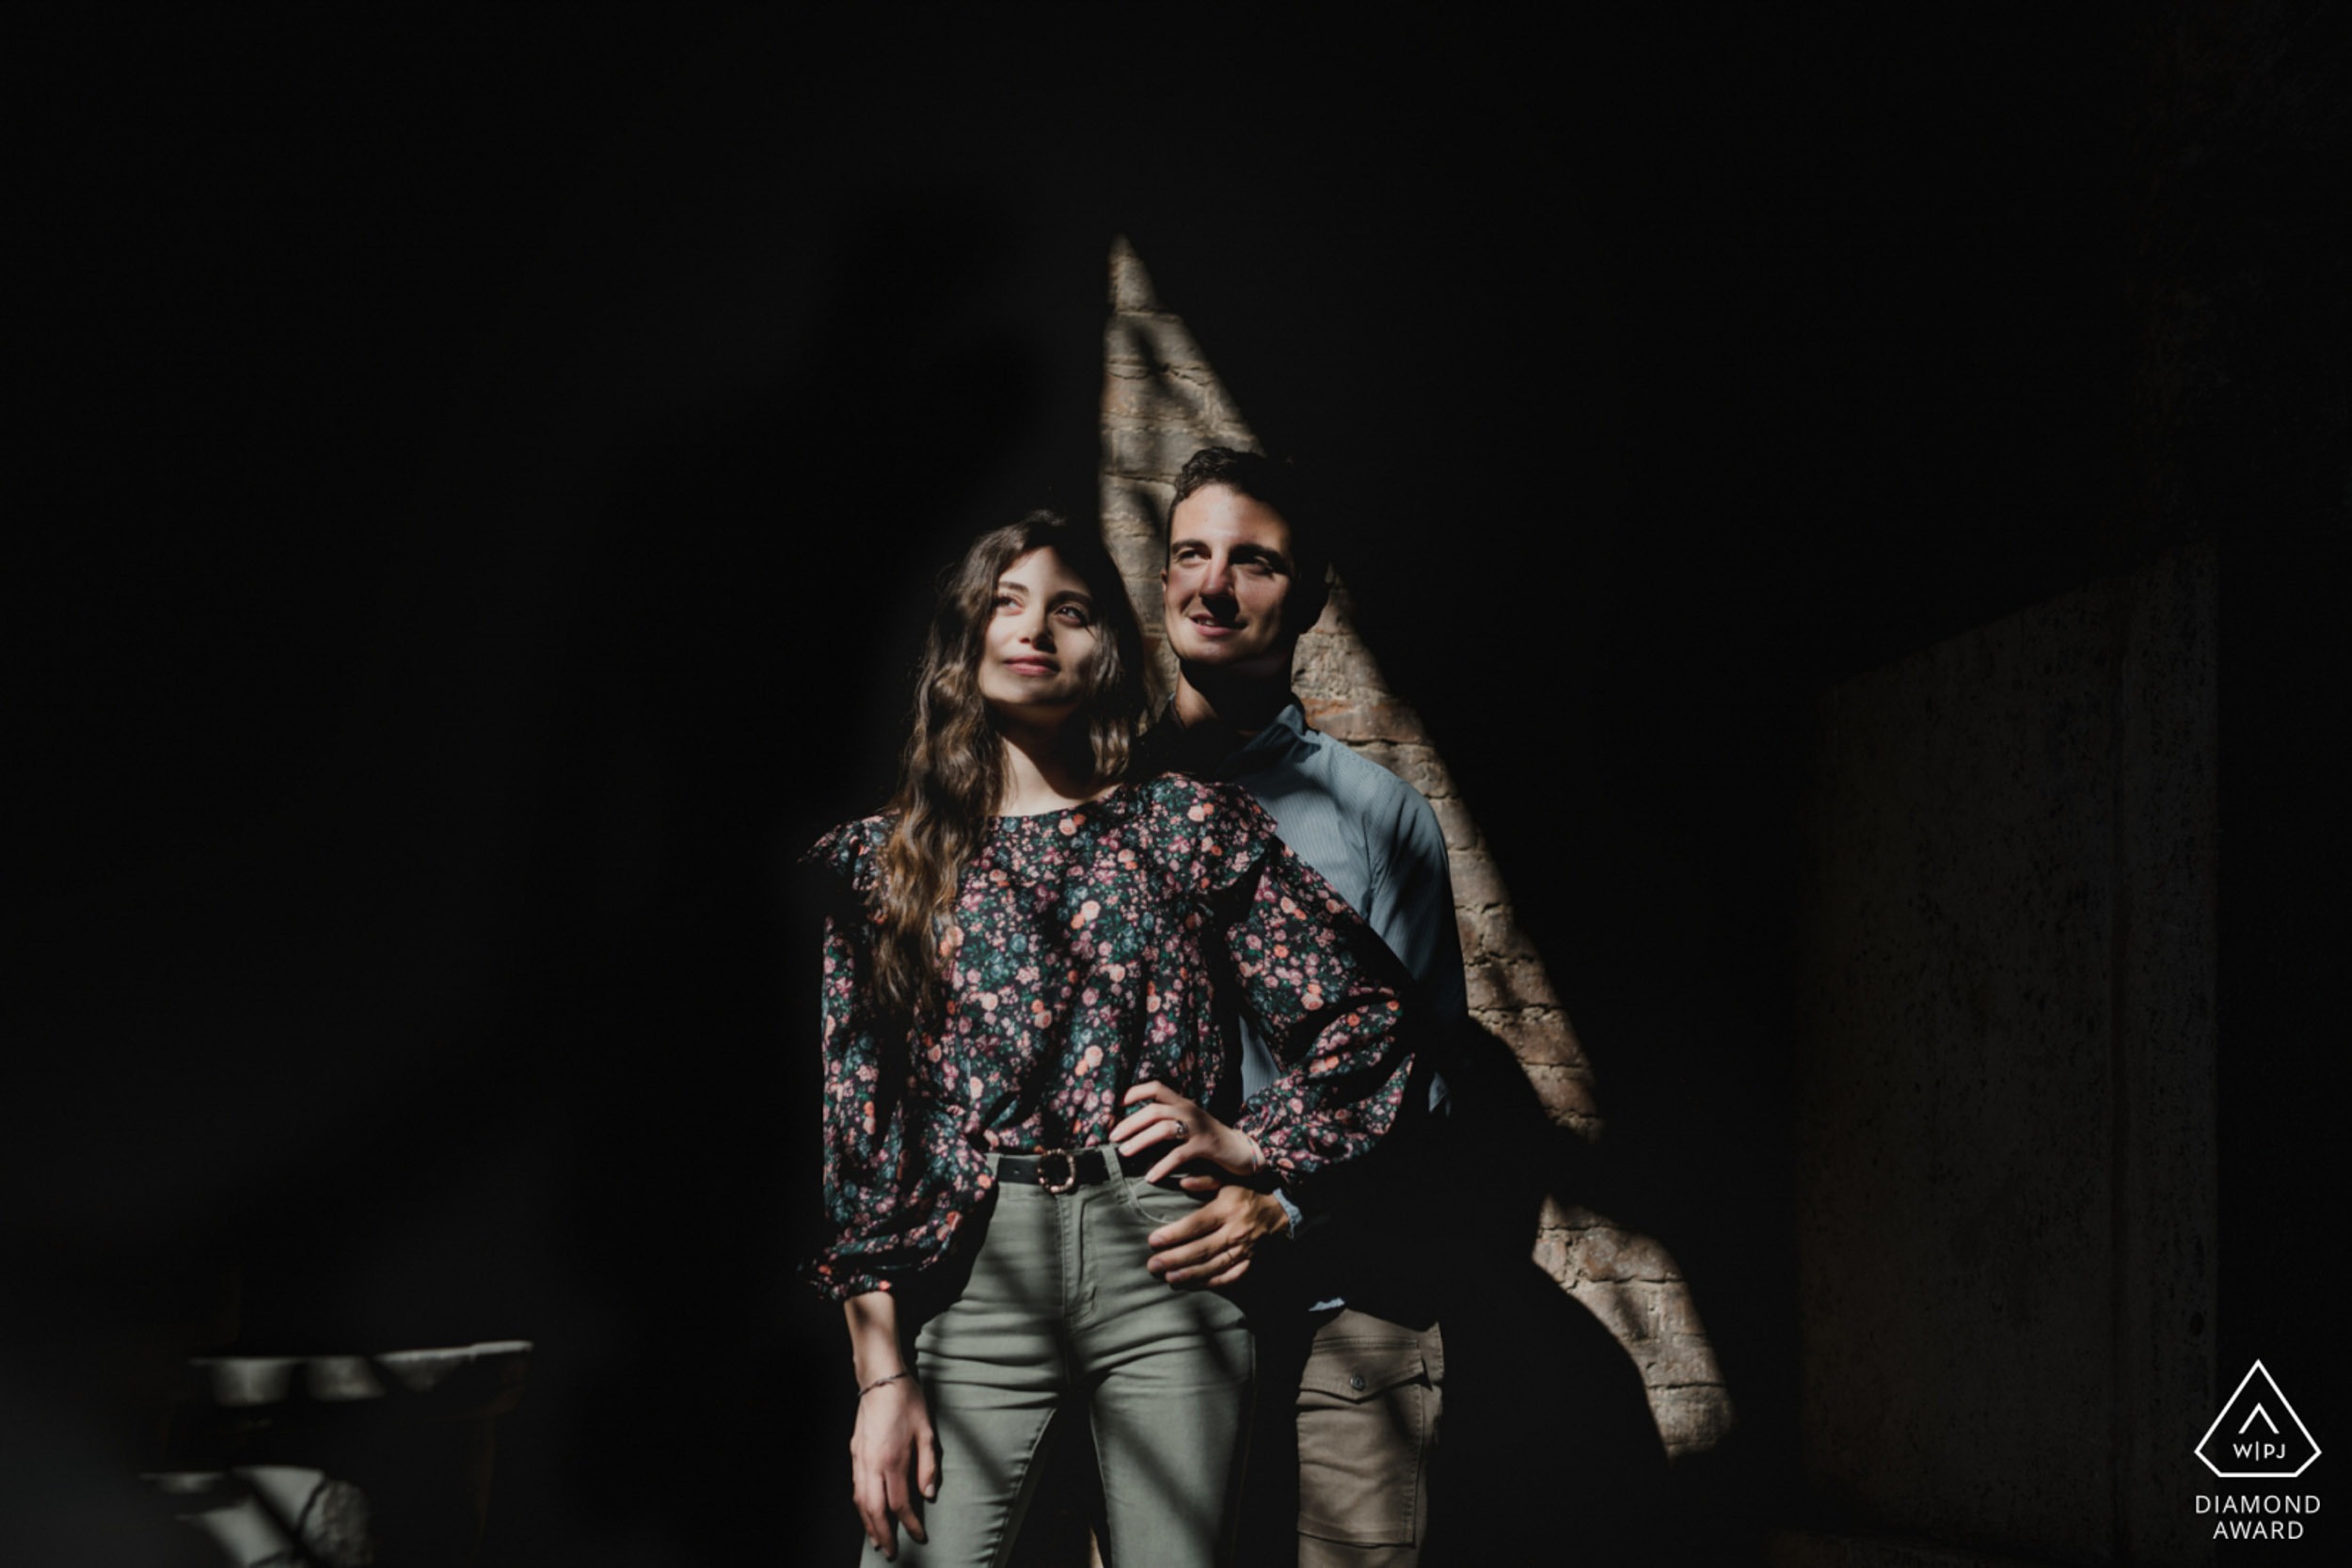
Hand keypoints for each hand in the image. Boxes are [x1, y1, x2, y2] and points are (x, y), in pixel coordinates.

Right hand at [849, 1376, 936, 1560]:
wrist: (880, 1379)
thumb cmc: (907, 1402)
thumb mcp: (927, 1432)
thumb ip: (928, 1466)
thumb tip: (928, 1495)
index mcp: (893, 1461)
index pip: (900, 1504)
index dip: (910, 1524)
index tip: (920, 1536)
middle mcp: (873, 1465)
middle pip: (875, 1510)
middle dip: (883, 1534)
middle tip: (891, 1552)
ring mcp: (860, 1460)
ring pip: (861, 1502)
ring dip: (868, 1524)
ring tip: (877, 1540)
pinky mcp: (854, 1453)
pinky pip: (856, 1488)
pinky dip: (860, 1506)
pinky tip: (866, 1513)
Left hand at [1112, 1081, 1262, 1185]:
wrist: (1241, 1150)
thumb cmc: (1208, 1139)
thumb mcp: (1188, 1125)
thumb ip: (1167, 1123)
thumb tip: (1133, 1131)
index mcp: (1183, 1103)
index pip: (1156, 1087)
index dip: (1135, 1092)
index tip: (1116, 1104)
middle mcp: (1189, 1110)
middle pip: (1154, 1110)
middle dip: (1130, 1123)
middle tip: (1112, 1137)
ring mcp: (1198, 1127)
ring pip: (1163, 1129)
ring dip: (1140, 1141)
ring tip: (1124, 1152)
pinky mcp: (1206, 1146)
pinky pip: (1179, 1155)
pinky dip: (1162, 1166)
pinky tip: (1151, 1177)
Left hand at [1147, 1182, 1290, 1287]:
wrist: (1281, 1210)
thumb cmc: (1248, 1192)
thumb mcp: (1229, 1179)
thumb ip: (1205, 1180)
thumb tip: (1182, 1183)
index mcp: (1227, 1209)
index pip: (1196, 1224)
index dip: (1174, 1234)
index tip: (1153, 1241)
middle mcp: (1235, 1231)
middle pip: (1201, 1249)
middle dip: (1175, 1259)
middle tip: (1153, 1265)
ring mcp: (1244, 1250)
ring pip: (1213, 1266)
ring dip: (1190, 1274)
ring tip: (1168, 1278)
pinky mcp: (1250, 1262)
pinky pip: (1229, 1276)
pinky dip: (1211, 1282)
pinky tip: (1193, 1285)